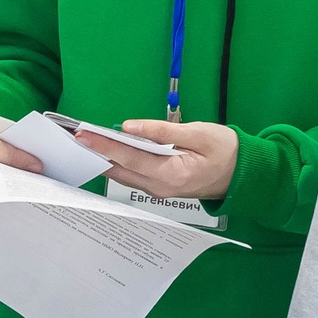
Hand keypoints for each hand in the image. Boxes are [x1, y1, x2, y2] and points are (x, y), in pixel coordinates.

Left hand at [77, 119, 238, 201]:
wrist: (243, 173)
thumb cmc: (226, 150)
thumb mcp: (198, 133)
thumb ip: (162, 131)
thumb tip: (130, 127)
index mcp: (171, 174)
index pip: (129, 158)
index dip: (104, 145)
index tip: (82, 135)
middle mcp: (161, 187)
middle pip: (120, 170)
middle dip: (96, 153)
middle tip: (74, 137)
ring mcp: (159, 190)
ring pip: (124, 175)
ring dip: (105, 158)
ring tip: (85, 142)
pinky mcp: (159, 186)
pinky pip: (133, 175)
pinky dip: (118, 162)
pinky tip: (107, 150)